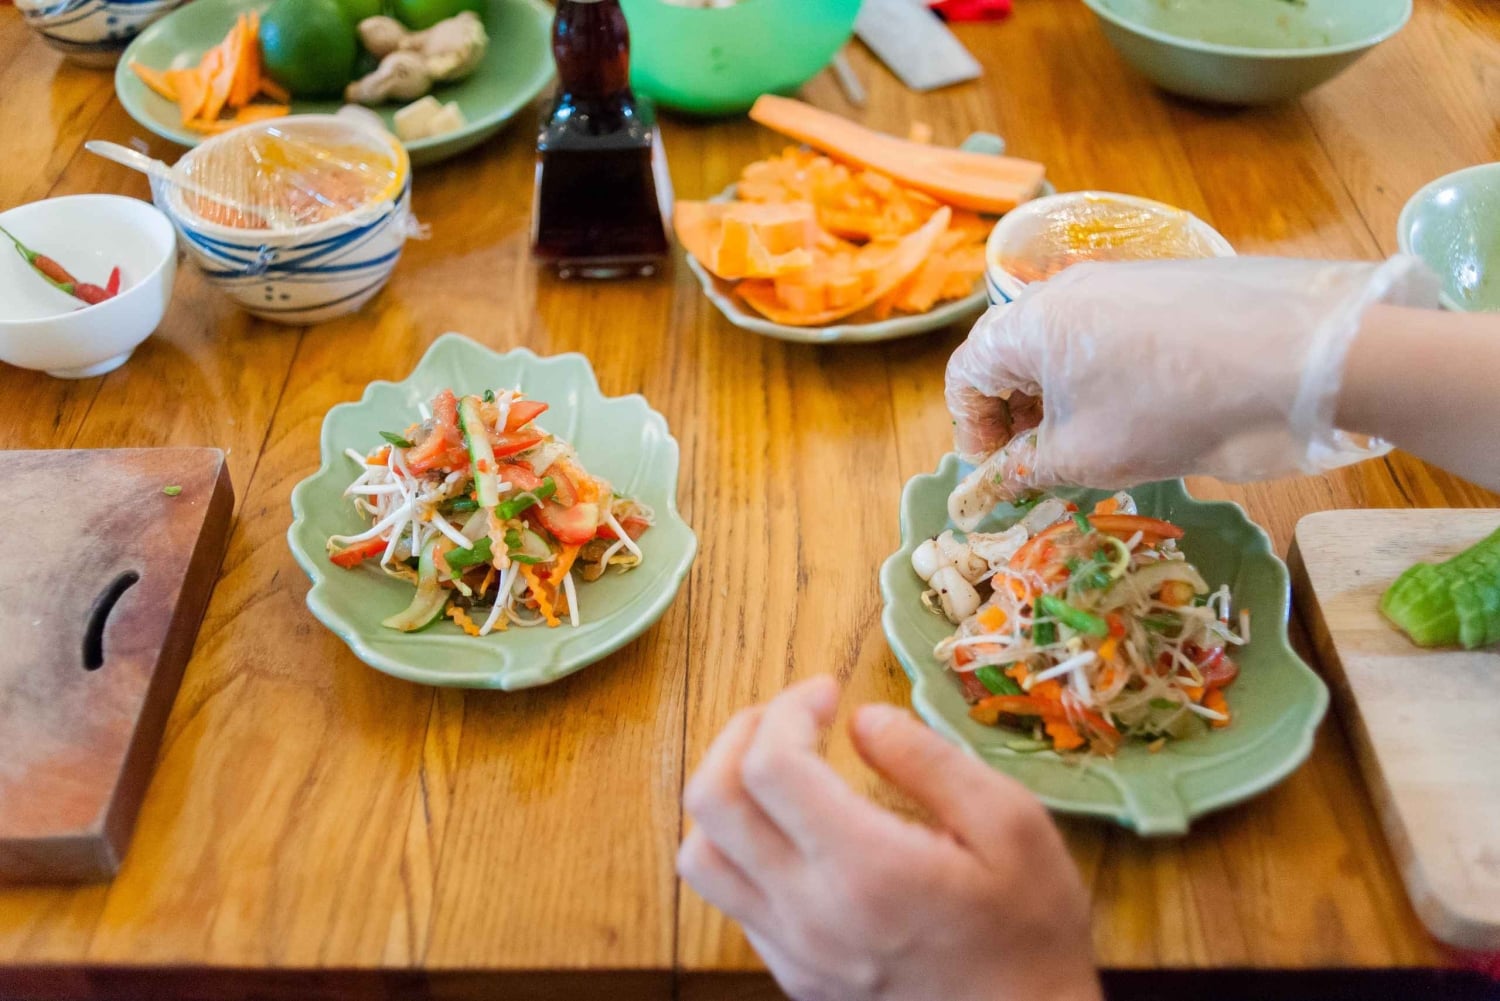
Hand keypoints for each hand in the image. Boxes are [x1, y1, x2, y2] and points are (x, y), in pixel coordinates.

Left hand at [677, 676, 1101, 1000]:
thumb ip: (930, 762)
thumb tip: (862, 719)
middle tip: (792, 717)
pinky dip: (740, 848)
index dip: (789, 709)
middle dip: (741, 735)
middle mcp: (809, 912)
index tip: (828, 693)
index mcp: (865, 867)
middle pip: (712, 801)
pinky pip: (731, 900)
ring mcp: (793, 950)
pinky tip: (794, 832)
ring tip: (777, 770)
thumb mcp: (1012, 826)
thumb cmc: (1030, 932)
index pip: (770, 766)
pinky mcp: (793, 975)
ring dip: (725, 795)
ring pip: (700, 857)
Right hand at [943, 255, 1437, 516]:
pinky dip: (1102, 374)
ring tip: (1096, 443)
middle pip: (1010, 355)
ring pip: (1060, 344)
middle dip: (1014, 415)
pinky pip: (1106, 330)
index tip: (1000, 475)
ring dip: (1059, 398)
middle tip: (1043, 464)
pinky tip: (1143, 409)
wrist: (1296, 356)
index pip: (965, 374)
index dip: (972, 432)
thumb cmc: (1170, 410)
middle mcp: (1062, 290)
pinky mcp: (1162, 284)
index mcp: (1027, 326)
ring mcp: (1116, 279)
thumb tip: (985, 491)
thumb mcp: (1087, 456)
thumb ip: (1024, 471)